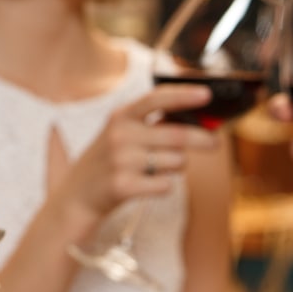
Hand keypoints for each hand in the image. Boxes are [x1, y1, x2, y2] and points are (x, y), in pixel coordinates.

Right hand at [54, 83, 218, 226]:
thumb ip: (156, 126)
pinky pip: (167, 185)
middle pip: (178, 136)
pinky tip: (147, 185)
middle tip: (215, 144)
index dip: (184, 95)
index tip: (207, 94)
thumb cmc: (112, 162)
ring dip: (176, 167)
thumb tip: (203, 124)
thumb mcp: (124, 135)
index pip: (156, 98)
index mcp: (121, 116)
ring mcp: (120, 160)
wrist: (77, 196)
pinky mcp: (123, 186)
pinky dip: (165, 186)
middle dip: (203, 139)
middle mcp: (120, 135)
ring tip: (156, 169)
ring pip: (176, 162)